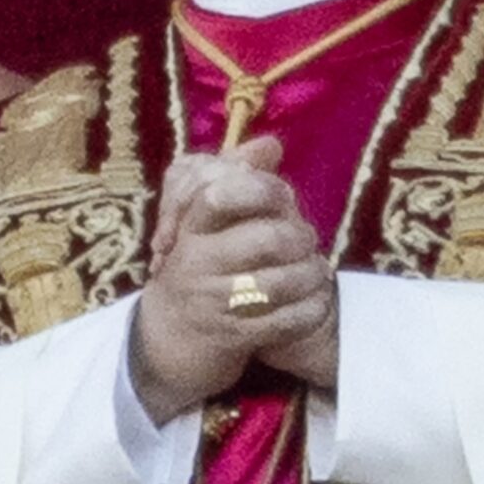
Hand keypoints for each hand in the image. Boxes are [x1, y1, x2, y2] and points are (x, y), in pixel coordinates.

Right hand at [129, 136, 332, 419]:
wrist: (167, 340)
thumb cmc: (194, 264)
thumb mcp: (201, 219)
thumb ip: (233, 175)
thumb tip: (269, 144)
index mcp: (190, 227)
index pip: (219, 195)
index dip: (260, 189)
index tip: (282, 194)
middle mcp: (197, 263)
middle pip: (266, 239)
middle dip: (299, 236)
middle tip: (307, 237)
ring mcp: (214, 302)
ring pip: (280, 283)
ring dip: (310, 274)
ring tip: (316, 269)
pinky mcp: (233, 338)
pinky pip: (286, 321)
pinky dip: (310, 310)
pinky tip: (314, 301)